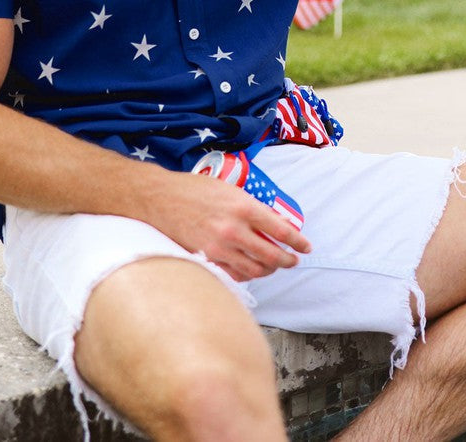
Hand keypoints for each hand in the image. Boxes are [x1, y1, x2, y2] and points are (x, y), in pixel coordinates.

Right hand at [148, 170, 311, 282]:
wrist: (160, 199)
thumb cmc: (193, 189)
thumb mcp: (228, 189)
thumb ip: (251, 207)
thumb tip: (274, 220)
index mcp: (243, 207)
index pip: (281, 229)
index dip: (297, 241)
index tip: (306, 247)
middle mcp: (234, 229)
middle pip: (272, 255)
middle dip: (287, 260)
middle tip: (292, 260)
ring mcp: (220, 247)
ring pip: (255, 270)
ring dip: (269, 270)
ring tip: (273, 266)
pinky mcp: (206, 259)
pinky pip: (234, 274)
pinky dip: (246, 275)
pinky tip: (250, 270)